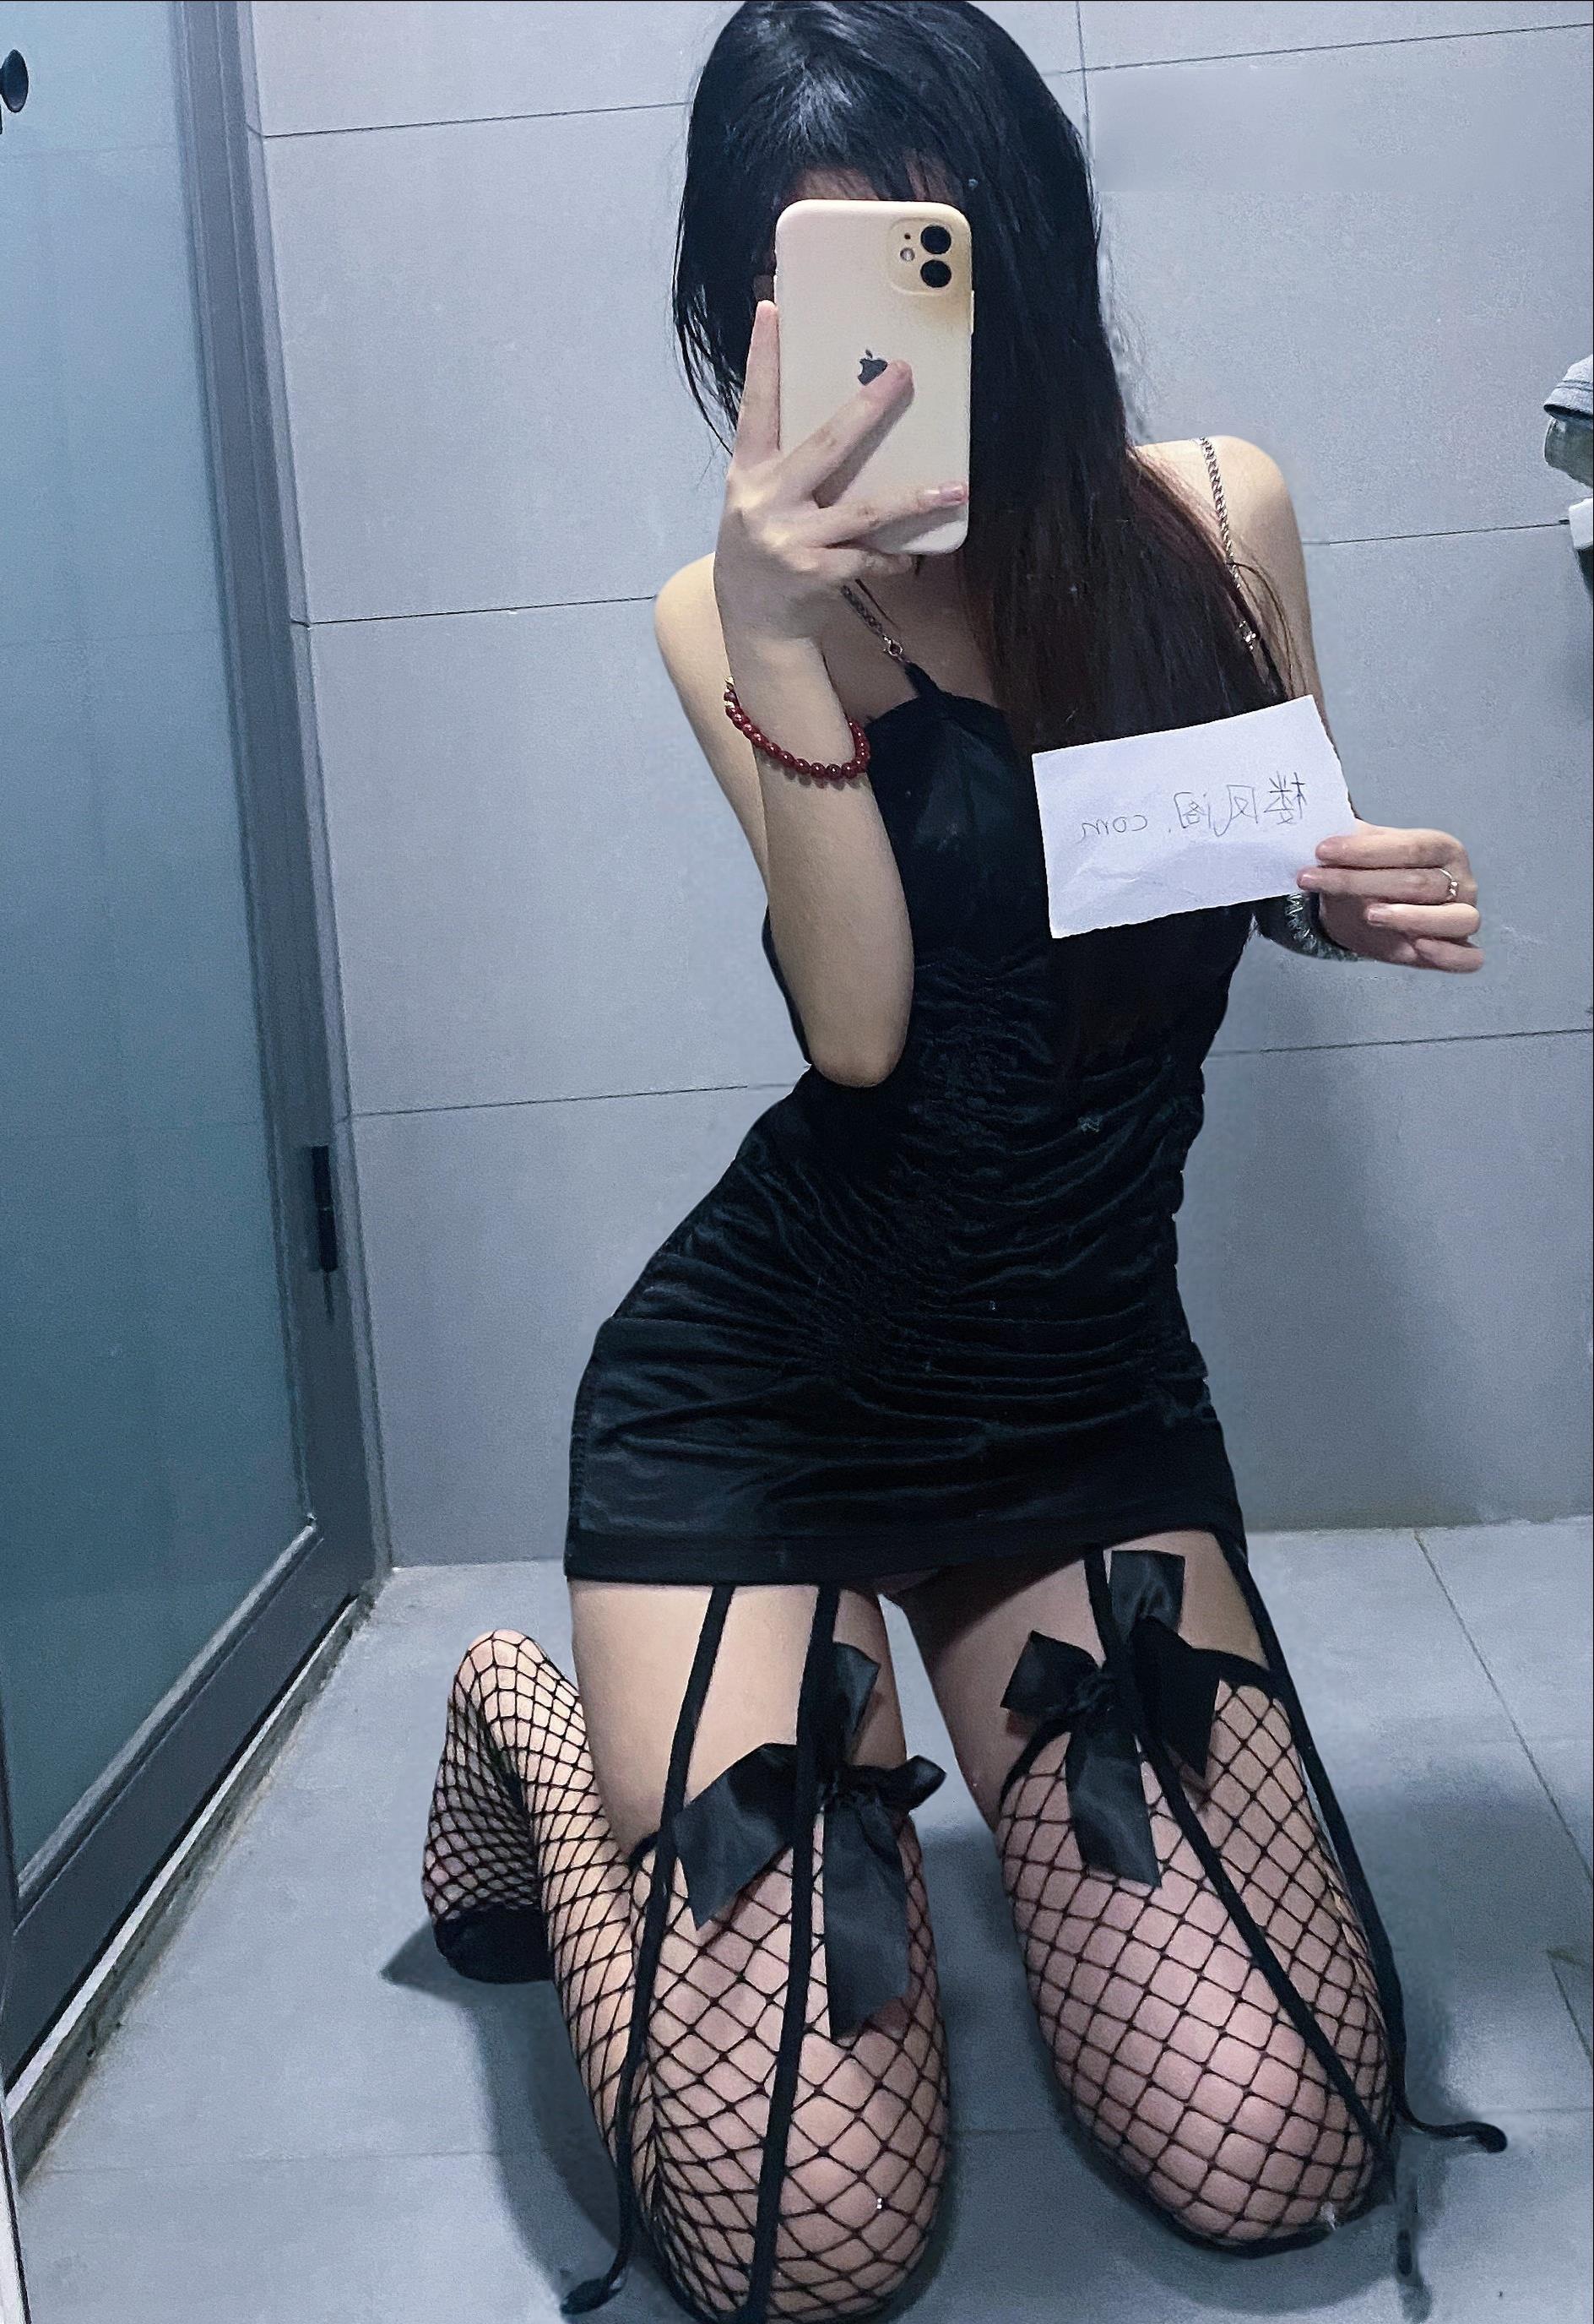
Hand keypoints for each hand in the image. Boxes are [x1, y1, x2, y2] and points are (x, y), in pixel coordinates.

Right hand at [714, 300, 966, 647]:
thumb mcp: (755, 502)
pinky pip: (869, 556)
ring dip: (915, 500)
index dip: (763, 358)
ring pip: (865, 510)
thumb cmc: (760, 550)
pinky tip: (908, 558)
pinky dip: (892, 556)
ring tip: (955, 487)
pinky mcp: (816, 571)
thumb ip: (784, 465)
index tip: (772, 310)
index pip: (755, 406)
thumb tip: (845, 425)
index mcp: (747, 473)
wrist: (752, 622)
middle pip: (826, 444)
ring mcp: (791, 538)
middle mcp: (766, 500)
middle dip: (867, 407)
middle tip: (903, 373)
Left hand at [1297, 824, 1482, 970]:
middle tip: (1314, 880)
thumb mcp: (1359, 853)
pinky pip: (1467, 958)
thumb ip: (1352, 840)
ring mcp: (1462, 916)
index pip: (1410, 848)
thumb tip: (1325, 826)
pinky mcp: (1457, 950)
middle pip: (1419, 883)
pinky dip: (1447, 954)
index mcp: (1442, 848)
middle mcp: (1460, 881)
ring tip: (1369, 914)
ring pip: (1453, 918)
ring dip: (1411, 917)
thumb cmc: (1369, 875)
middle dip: (1361, 882)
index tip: (1322, 851)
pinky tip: (1418, 946)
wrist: (1363, 914)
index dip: (1366, 851)